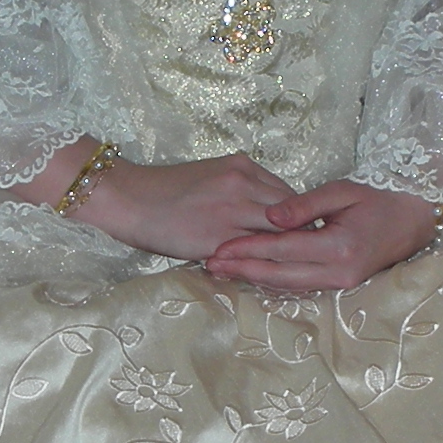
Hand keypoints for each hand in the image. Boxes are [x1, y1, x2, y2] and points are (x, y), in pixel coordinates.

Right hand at [22, 140, 297, 261]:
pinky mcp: (218, 237)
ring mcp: (232, 210)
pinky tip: (268, 275)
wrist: (130, 199)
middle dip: (305, 237)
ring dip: (288, 253)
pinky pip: (252, 254)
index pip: (290, 195)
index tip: (306, 238)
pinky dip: (263, 264)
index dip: (300, 219)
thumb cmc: (167, 191)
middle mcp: (243, 184)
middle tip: (312, 259)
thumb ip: (244, 192)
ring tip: (297, 271)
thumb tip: (272, 217)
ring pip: (278, 235)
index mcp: (243, 167)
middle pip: (293, 214)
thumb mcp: (212, 176)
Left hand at [204, 180, 442, 292]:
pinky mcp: (339, 286)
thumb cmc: (379, 201)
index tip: (218, 248)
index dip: (248, 249)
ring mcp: (340, 283)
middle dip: (242, 271)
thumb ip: (305, 204)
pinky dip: (272, 281)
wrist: (414, 223)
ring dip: (253, 279)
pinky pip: (298, 285)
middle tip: (210, 266)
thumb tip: (270, 215)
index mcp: (338, 246)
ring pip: (286, 286)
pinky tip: (251, 273)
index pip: (281, 249)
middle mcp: (338, 272)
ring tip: (222, 271)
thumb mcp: (343, 191)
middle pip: (278, 275)